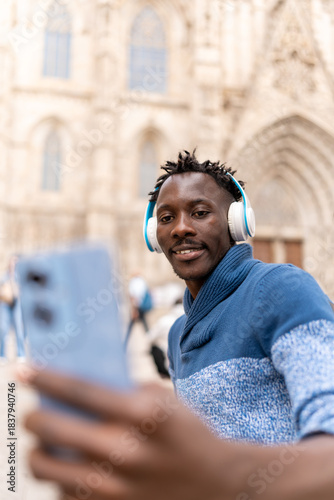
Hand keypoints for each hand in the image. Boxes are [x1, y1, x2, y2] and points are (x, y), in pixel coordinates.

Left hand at [23, 370, 243, 499]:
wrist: (214, 485)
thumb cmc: (188, 434)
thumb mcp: (165, 400)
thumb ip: (126, 391)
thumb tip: (81, 384)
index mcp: (143, 415)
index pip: (80, 390)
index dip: (46, 377)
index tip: (23, 368)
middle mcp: (124, 451)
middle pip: (51, 430)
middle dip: (33, 416)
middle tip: (34, 412)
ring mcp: (114, 487)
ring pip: (45, 467)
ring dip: (38, 450)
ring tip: (46, 442)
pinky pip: (61, 493)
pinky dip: (58, 477)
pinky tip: (69, 466)